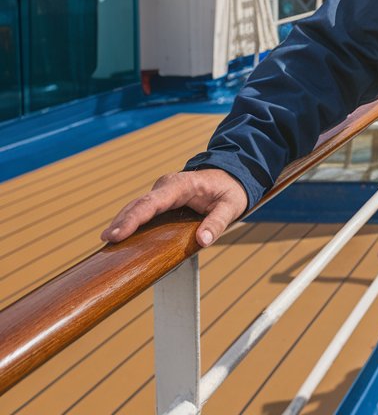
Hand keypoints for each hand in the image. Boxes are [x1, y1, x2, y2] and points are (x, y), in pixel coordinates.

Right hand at [101, 169, 247, 247]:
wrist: (231, 175)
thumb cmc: (230, 190)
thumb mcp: (231, 206)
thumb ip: (218, 222)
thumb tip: (203, 240)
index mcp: (182, 185)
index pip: (153, 202)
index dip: (133, 218)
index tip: (117, 234)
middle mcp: (167, 186)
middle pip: (139, 204)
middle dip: (121, 222)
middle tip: (106, 241)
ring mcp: (162, 192)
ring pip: (137, 206)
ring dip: (122, 222)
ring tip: (107, 241)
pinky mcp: (161, 199)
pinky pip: (142, 210)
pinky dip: (130, 221)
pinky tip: (119, 237)